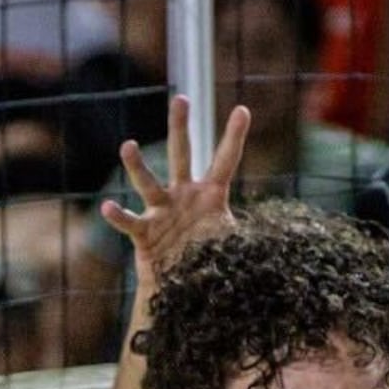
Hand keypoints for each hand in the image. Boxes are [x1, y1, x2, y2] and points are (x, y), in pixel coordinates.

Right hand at [100, 97, 250, 294]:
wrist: (182, 290)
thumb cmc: (208, 263)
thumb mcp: (233, 247)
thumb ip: (250, 238)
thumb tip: (280, 245)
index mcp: (210, 195)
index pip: (224, 161)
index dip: (233, 137)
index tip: (242, 110)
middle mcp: (183, 195)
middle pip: (181, 154)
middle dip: (180, 127)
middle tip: (180, 98)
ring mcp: (161, 211)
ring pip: (148, 183)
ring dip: (137, 165)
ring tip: (128, 146)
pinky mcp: (144, 233)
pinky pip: (130, 222)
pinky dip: (118, 216)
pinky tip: (107, 207)